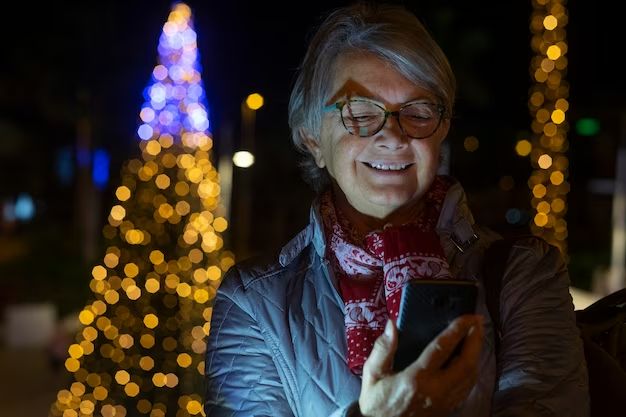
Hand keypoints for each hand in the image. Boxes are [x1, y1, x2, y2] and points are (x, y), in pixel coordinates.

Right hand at [358, 314, 483, 416]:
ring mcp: (445, 401)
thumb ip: (383, 349)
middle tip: (479, 322)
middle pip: (465, 362)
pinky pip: (467, 387)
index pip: (442, 349)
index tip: (467, 317)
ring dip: (476, 354)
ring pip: (470, 376)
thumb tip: (392, 325)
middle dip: (475, 340)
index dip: (457, 330)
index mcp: (416, 378)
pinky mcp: (448, 408)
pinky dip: (472, 370)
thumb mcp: (372, 374)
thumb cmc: (376, 402)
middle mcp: (435, 390)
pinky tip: (469, 359)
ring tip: (476, 336)